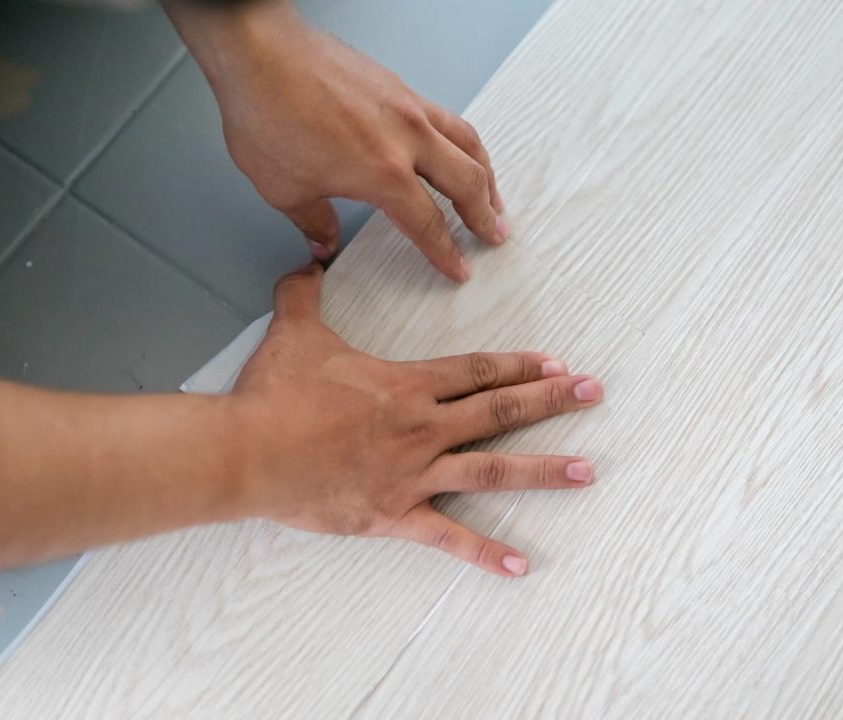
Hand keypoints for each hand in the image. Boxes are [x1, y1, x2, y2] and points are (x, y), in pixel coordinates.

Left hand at [166, 0, 508, 280]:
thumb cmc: (268, 114)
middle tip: (495, 233)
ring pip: (467, 142)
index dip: (447, 251)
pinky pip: (446, 117)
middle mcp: (406, 138)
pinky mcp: (398, 85)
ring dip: (485, 173)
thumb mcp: (284, 188)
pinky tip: (455, 147)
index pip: (428, 223)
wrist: (260, 51)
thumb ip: (312, 221)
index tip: (459, 268)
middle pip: (466, 181)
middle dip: (485, 213)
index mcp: (383, 174)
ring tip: (492, 194)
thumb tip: (323, 242)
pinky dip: (462, 140)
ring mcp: (407, 106)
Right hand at [230, 264, 603, 575]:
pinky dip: (484, 552)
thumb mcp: (292, 332)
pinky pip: (448, 536)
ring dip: (542, 470)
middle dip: (552, 400)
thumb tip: (307, 259)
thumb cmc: (273, 396)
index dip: (519, 364)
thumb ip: (305, 293)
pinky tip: (520, 565)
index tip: (556, 364)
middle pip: (499, 408)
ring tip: (586, 471)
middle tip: (594, 393)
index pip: (476, 370)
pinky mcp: (394, 513)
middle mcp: (421, 427)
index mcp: (406, 385)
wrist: (247, 452)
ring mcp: (413, 473)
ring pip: (491, 468)